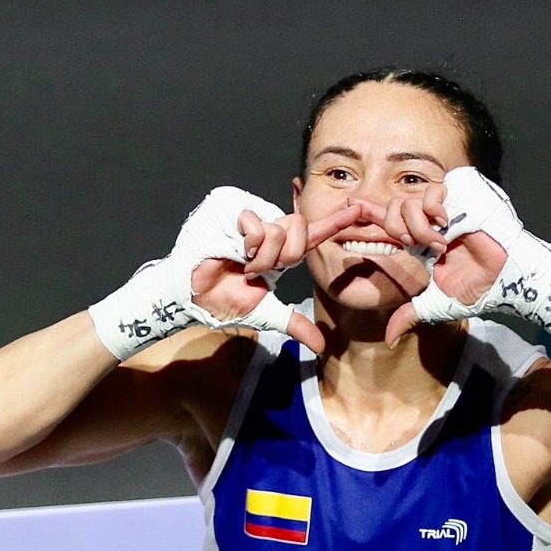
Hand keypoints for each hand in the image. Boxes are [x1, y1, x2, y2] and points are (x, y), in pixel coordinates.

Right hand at [88, 187, 358, 358]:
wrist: (191, 296)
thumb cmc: (222, 300)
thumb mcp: (265, 313)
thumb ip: (293, 323)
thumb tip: (320, 347)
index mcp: (280, 248)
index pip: (312, 233)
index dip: (337, 221)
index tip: (359, 208)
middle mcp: (268, 226)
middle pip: (296, 230)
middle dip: (278, 258)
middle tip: (254, 270)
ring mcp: (247, 212)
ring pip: (274, 227)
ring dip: (257, 253)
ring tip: (236, 260)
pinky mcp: (227, 203)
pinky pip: (250, 219)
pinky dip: (240, 240)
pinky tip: (224, 247)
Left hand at [379, 167, 550, 352]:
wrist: (503, 280)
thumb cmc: (477, 290)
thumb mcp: (436, 305)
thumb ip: (409, 316)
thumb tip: (390, 341)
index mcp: (421, 242)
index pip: (389, 223)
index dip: (369, 213)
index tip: (351, 206)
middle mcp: (429, 222)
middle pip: (393, 209)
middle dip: (398, 230)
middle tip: (418, 247)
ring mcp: (444, 207)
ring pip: (408, 202)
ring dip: (418, 227)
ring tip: (438, 243)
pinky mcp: (460, 196)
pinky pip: (432, 191)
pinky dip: (433, 209)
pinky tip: (446, 224)